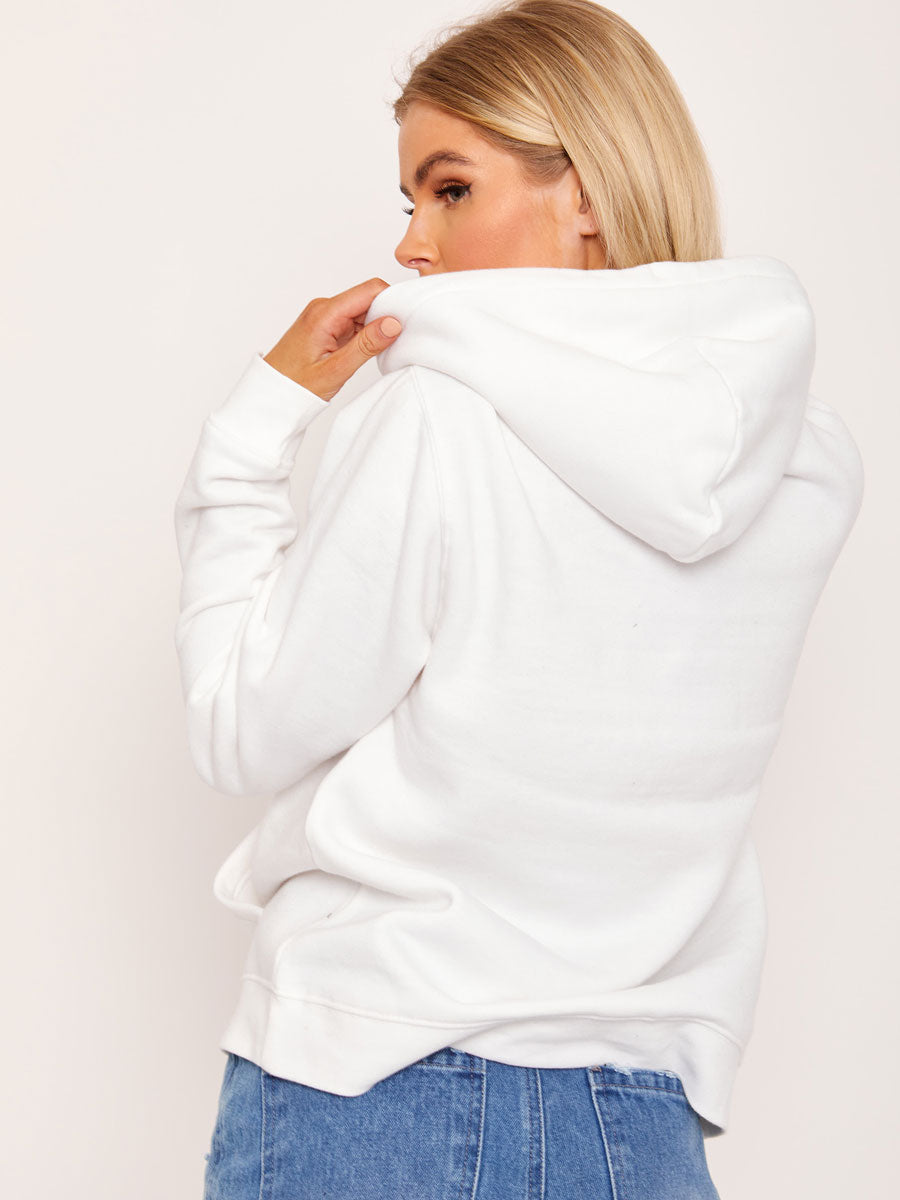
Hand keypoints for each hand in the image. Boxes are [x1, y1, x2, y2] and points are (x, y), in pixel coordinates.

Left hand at [262, 278, 401, 401]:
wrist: (270, 395)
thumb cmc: (294, 386)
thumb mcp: (336, 370)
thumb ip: (366, 345)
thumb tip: (394, 323)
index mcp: (325, 313)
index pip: (370, 290)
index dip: (393, 301)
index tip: (407, 321)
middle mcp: (324, 308)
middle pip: (368, 298)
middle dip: (386, 315)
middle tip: (397, 341)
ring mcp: (325, 317)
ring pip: (363, 311)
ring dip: (376, 327)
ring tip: (378, 352)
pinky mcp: (326, 327)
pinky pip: (354, 322)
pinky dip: (365, 334)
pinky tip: (366, 352)